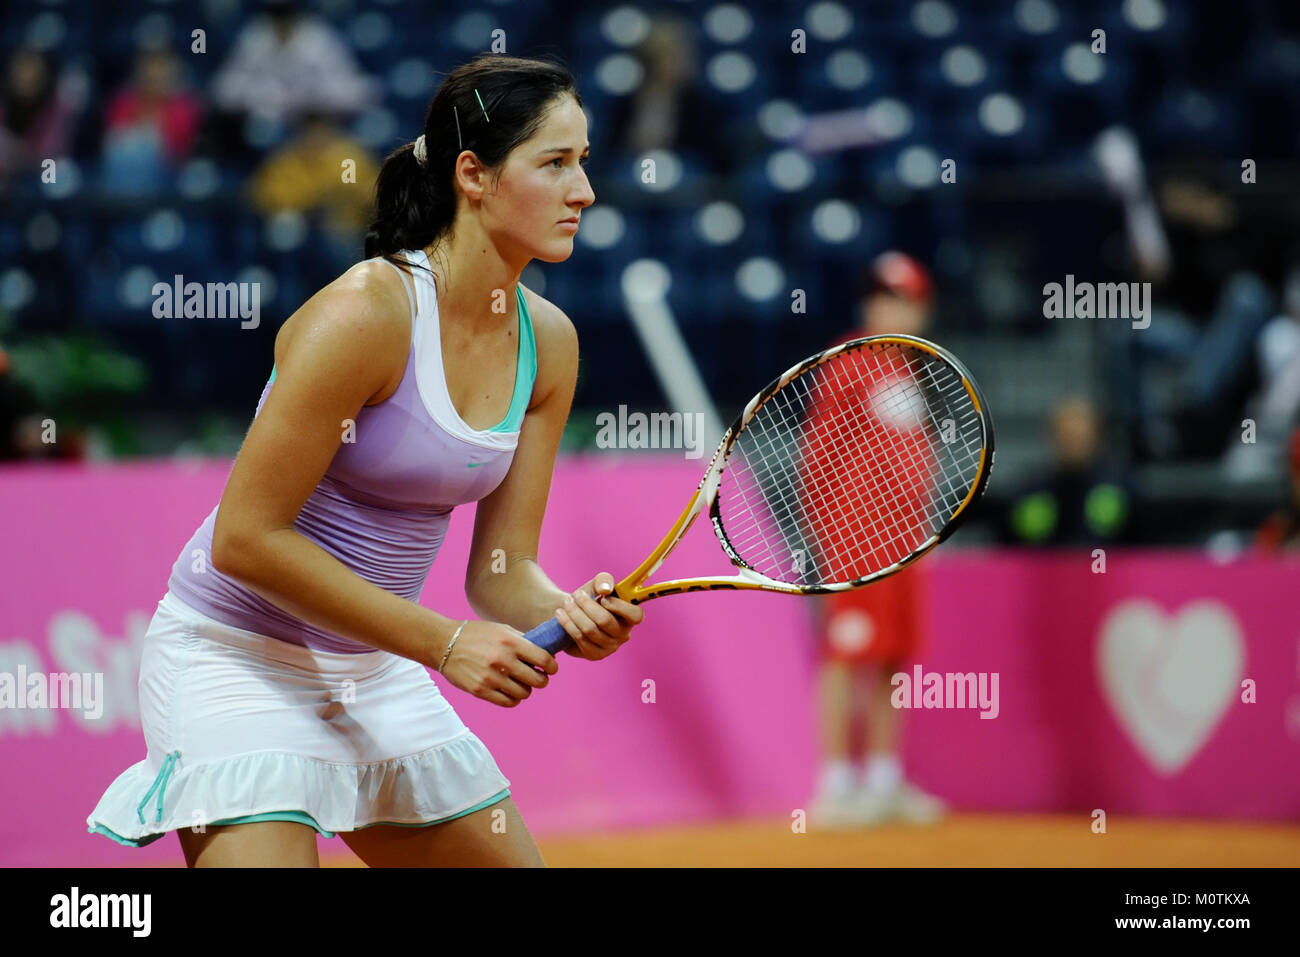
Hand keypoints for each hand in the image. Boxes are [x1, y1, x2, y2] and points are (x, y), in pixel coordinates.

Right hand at [438, 620, 557, 707]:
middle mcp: (503, 660)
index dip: (552, 667)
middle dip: (541, 679)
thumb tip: (546, 652)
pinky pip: (508, 702)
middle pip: (538, 680)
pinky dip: (513, 699)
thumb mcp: (501, 629)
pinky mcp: (480, 690)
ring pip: (524, 693)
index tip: (551, 668)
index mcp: (511, 642)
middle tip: (537, 677)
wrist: (444, 643)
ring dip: (525, 690)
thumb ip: (523, 641)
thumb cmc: (476, 634)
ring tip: (519, 683)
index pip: (544, 660)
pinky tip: (510, 692)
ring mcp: (491, 677)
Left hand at [554, 572, 644, 659]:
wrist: (572, 612)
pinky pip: (580, 639)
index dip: (620, 607)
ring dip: (574, 613)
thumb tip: (605, 590)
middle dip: (586, 605)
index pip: (636, 615)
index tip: (602, 598)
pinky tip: (561, 615)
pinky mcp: (594, 655)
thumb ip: (604, 580)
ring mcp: (610, 647)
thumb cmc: (590, 597)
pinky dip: (568, 624)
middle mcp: (623, 634)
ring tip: (566, 603)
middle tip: (576, 595)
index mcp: (630, 617)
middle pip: (605, 621)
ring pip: (590, 629)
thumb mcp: (597, 584)